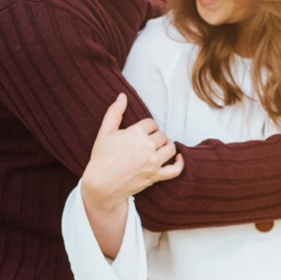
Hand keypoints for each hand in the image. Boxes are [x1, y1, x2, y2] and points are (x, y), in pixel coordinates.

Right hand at [81, 93, 181, 208]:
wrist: (101, 183)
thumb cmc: (101, 156)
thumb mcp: (105, 132)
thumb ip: (114, 112)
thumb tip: (122, 95)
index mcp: (136, 133)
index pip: (151, 123)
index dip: (147, 126)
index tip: (141, 132)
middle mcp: (147, 146)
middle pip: (162, 135)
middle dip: (156, 136)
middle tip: (147, 141)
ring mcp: (153, 162)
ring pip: (170, 148)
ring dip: (167, 146)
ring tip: (160, 146)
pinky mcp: (156, 176)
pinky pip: (175, 170)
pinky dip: (179, 163)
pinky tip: (178, 158)